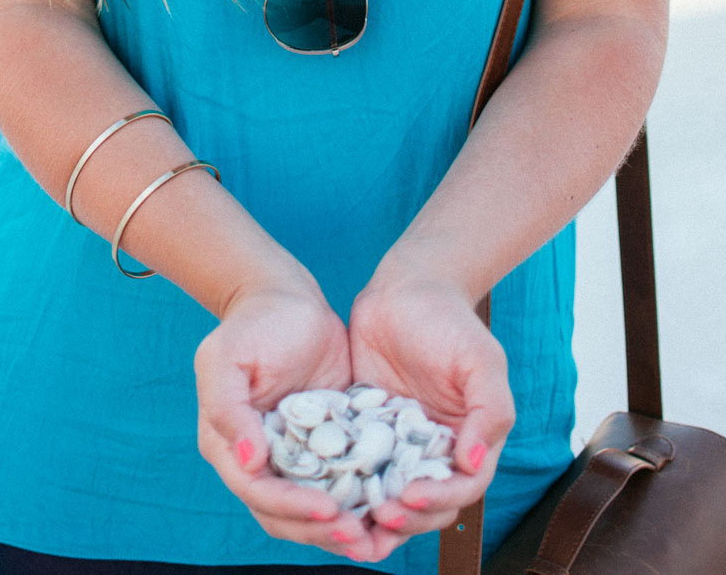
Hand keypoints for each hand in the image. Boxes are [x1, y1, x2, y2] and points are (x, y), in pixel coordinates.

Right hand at [196, 282, 397, 560]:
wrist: (287, 298)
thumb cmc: (252, 324)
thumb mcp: (226, 357)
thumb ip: (228, 408)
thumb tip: (248, 461)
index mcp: (230, 446)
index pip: (259, 492)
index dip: (293, 506)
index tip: (328, 509)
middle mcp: (260, 461)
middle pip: (287, 515)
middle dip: (321, 530)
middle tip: (359, 537)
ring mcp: (296, 455)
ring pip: (316, 508)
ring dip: (343, 527)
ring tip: (377, 538)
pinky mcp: (328, 444)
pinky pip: (343, 481)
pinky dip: (362, 500)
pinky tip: (390, 506)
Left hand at [347, 271, 514, 546]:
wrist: (404, 289)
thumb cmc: (450, 322)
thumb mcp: (481, 361)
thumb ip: (489, 411)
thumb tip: (472, 464)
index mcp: (466, 441)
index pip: (459, 489)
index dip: (437, 502)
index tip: (409, 498)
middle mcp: (431, 450)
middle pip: (422, 506)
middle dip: (402, 519)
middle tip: (375, 514)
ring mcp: (394, 442)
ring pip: (385, 494)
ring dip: (370, 515)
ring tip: (348, 522)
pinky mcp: (361, 428)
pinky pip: (352, 463)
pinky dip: (341, 483)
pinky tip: (321, 489)